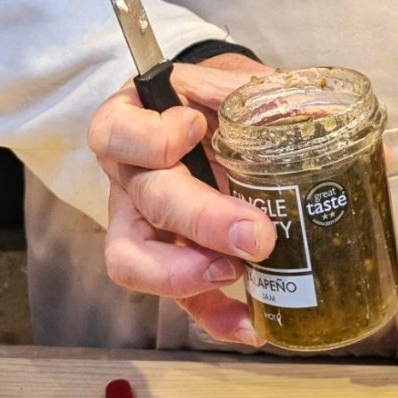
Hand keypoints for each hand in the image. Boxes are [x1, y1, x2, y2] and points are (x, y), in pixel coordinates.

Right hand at [88, 53, 275, 344]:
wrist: (223, 116)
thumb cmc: (217, 94)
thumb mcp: (226, 75)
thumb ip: (244, 88)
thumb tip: (283, 108)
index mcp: (131, 121)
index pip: (115, 133)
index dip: (152, 138)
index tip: (197, 126)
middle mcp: (128, 175)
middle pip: (146, 202)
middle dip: (200, 220)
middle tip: (254, 232)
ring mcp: (143, 223)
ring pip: (134, 262)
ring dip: (185, 276)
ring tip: (237, 274)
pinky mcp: (172, 261)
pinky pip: (179, 298)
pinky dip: (213, 316)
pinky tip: (249, 323)